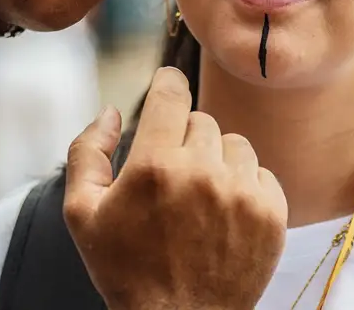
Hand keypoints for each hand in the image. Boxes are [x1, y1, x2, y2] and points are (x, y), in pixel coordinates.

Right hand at [64, 68, 286, 309]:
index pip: (172, 92)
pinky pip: (261, 173)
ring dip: (217, 161)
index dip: (168, 83)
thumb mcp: (82, 213)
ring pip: (234, 144)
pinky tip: (224, 214)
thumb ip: (87, 151)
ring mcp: (241, 193)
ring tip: (199, 198)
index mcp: (155, 165)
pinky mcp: (271, 215)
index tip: (168, 85)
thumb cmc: (126, 270)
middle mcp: (202, 172)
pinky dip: (244, 186)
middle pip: (201, 121)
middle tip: (171, 179)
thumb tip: (111, 110)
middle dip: (185, 140)